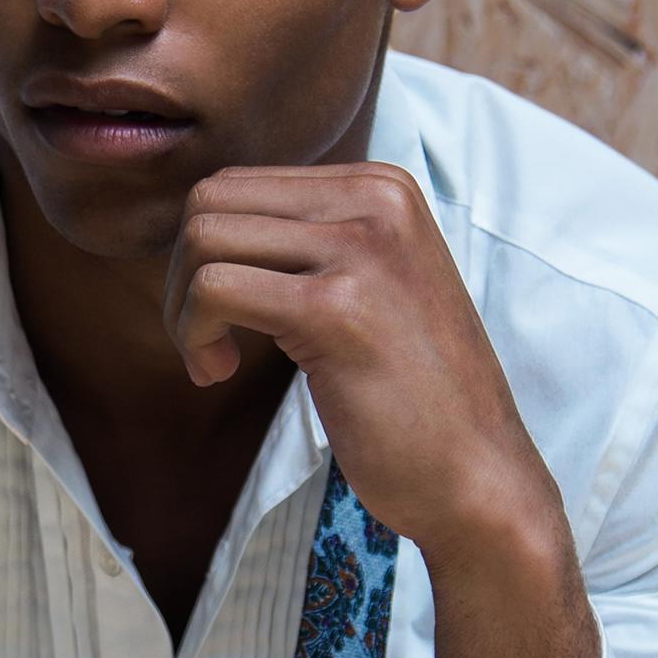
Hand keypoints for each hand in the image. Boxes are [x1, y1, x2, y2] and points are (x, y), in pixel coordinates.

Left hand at [162, 160, 559, 562]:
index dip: (205, 254)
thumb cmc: (411, 396)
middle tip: (204, 343)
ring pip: (204, 238)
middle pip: (212, 202)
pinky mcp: (335, 308)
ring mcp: (360, 249)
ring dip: (184, 310)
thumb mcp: (369, 286)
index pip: (240, 184)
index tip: (224, 318)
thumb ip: (309, 242)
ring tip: (212, 362)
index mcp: (382, 187)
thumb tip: (203, 225)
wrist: (475, 473)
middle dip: (182, 276)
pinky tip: (219, 374)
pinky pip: (214, 289)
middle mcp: (376, 200)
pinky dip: (195, 335)